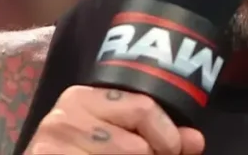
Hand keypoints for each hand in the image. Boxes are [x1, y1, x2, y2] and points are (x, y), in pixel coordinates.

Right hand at [26, 86, 204, 154]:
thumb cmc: (84, 153)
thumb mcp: (121, 141)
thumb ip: (161, 139)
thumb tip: (195, 140)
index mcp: (83, 97)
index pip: (144, 108)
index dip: (167, 137)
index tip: (170, 152)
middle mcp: (64, 116)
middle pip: (137, 147)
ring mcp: (52, 145)